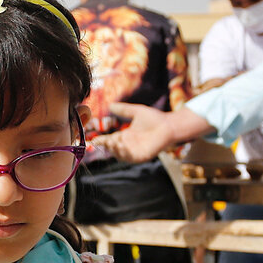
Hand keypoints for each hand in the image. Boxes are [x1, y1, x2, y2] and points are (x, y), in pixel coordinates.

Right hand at [95, 104, 209, 163]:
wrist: (169, 125)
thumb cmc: (154, 118)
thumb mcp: (135, 112)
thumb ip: (123, 109)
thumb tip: (110, 105)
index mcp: (124, 136)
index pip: (108, 140)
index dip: (100, 140)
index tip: (93, 138)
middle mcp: (127, 145)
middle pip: (111, 149)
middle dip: (106, 145)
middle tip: (104, 139)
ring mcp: (134, 152)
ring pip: (118, 154)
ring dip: (114, 148)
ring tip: (113, 140)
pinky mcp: (141, 156)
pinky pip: (129, 157)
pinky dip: (124, 152)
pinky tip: (122, 144)